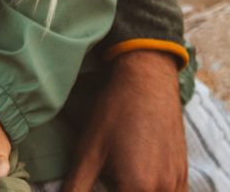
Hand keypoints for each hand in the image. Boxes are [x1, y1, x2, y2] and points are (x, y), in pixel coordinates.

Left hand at [62, 50, 186, 191]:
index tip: (101, 180)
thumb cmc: (114, 112)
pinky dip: (154, 191)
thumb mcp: (88, 150)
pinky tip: (138, 173)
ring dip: (135, 190)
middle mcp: (163, 190)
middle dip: (119, 189)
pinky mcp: (183, 174)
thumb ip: (76, 185)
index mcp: (137, 188)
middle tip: (108, 175)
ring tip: (121, 173)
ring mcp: (177, 183)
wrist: (147, 80)